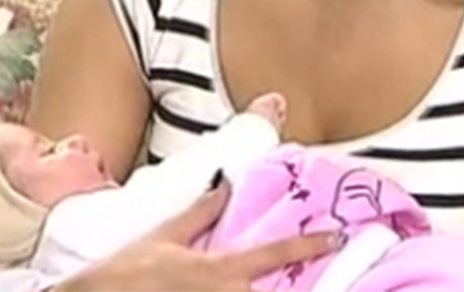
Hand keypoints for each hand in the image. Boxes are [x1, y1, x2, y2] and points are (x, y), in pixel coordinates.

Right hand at [53, 182, 340, 291]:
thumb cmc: (126, 273)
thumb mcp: (164, 236)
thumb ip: (200, 212)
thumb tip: (224, 183)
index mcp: (218, 270)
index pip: (274, 254)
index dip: (310, 244)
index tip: (337, 236)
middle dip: (307, 286)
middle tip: (335, 277)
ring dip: (281, 291)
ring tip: (318, 282)